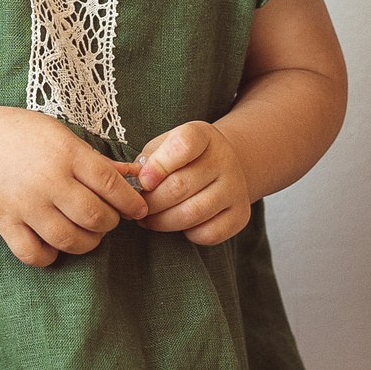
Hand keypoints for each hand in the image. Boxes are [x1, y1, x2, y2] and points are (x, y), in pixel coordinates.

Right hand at [0, 105, 148, 266]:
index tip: (138, 210)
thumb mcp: (62, 135)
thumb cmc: (23, 133)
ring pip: (69, 240)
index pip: (111, 186)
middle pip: (95, 217)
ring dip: (87, 242)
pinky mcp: (4, 221)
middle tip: (107, 218)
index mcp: (66, 153)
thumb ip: (96, 160)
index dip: (131, 203)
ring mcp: (24, 203)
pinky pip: (34, 254)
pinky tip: (53, 243)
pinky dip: (50, 256)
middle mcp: (47, 180)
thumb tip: (133, 177)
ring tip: (86, 232)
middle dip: (110, 223)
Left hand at [133, 121, 253, 245]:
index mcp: (203, 135)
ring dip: (162, 222)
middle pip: (180, 186)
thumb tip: (130, 185)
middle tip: (137, 208)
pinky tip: (177, 224)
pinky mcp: (241, 215)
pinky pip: (208, 234)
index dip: (158, 166)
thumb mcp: (163, 147)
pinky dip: (186, 234)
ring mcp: (236, 188)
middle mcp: (225, 159)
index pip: (182, 145)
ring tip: (148, 220)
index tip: (142, 182)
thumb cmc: (181, 159)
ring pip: (192, 214)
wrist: (222, 167)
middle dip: (150, 203)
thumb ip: (145, 163)